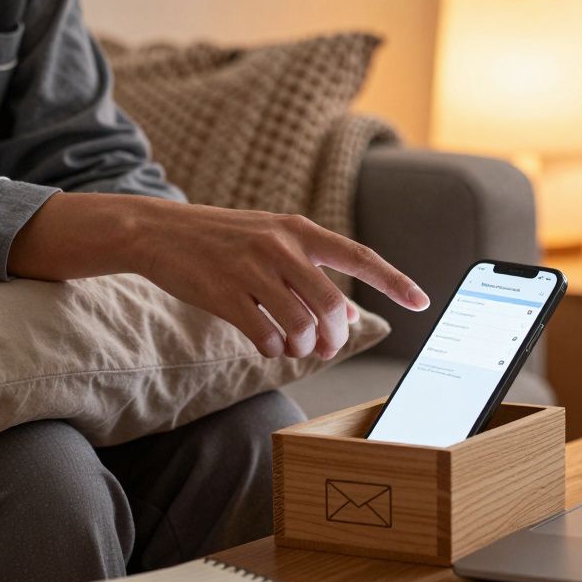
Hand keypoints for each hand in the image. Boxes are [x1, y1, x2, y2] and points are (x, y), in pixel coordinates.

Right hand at [7, 193, 429, 358]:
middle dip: (334, 337)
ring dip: (302, 347)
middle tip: (325, 347)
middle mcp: (280, 246)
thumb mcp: (272, 245)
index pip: (359, 256)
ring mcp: (251, 269)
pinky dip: (274, 350)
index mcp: (299, 231)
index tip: (422, 301)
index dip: (394, 280)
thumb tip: (350, 314)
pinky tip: (267, 344)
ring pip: (300, 326)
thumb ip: (312, 274)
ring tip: (292, 345)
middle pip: (331, 307)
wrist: (159, 232)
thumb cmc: (223, 241)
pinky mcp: (224, 294)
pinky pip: (266, 337)